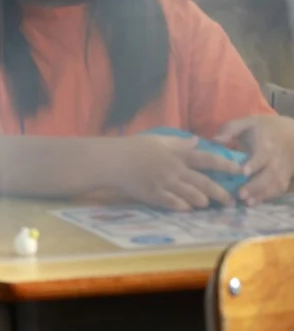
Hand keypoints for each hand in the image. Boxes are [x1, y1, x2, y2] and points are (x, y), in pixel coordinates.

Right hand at [109, 135, 243, 209]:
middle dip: (221, 193)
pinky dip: (183, 207)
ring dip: (203, 201)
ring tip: (208, 205)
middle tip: (231, 201)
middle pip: (204, 182)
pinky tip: (188, 209)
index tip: (239, 169)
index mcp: (176, 154)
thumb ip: (178, 142)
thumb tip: (196, 141)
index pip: (206, 159)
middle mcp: (173, 169)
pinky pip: (174, 204)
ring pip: (192, 196)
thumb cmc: (132, 148)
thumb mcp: (156, 140)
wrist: (110, 161)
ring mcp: (164, 183)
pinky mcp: (154, 195)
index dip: (225, 164)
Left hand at [215, 115, 293, 204]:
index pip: (262, 155)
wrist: (292, 132)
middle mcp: (277, 158)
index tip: (244, 172)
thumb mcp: (247, 122)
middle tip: (240, 194)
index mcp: (266, 143)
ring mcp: (283, 169)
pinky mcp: (286, 176)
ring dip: (263, 194)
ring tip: (247, 202)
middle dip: (256, 185)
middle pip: (270, 174)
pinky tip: (255, 202)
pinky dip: (269, 197)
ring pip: (276, 184)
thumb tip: (215, 140)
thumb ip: (230, 130)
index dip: (254, 164)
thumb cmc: (265, 127)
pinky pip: (280, 188)